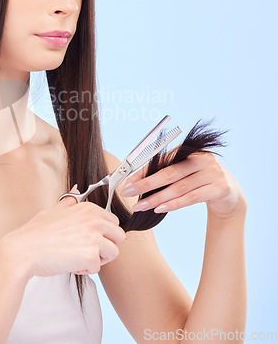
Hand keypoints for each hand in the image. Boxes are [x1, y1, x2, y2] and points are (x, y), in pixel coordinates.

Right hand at [2, 185, 125, 277]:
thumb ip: (69, 201)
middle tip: (86, 249)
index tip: (89, 237)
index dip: (103, 232)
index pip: (113, 221)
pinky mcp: (91, 256)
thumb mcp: (53, 210)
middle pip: (119, 236)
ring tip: (78, 257)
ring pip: (113, 253)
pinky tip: (71, 264)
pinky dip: (85, 270)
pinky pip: (98, 268)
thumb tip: (76, 189)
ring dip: (98, 259)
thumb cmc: (36, 233)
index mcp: (88, 208)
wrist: (24, 250)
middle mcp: (94, 220)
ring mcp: (94, 238)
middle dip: (106, 245)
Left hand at [119, 150, 246, 219]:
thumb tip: (132, 183)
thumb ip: (162, 174)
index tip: (127, 182)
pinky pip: (191, 198)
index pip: (161, 161)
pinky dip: (174, 204)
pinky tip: (160, 208)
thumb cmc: (198, 181)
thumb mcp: (182, 174)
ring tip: (140, 206)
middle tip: (128, 192)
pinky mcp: (220, 188)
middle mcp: (201, 158)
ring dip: (157, 198)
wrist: (229, 194)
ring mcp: (212, 173)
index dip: (143, 172)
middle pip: (169, 173)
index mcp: (188, 150)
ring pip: (179, 187)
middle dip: (145, 184)